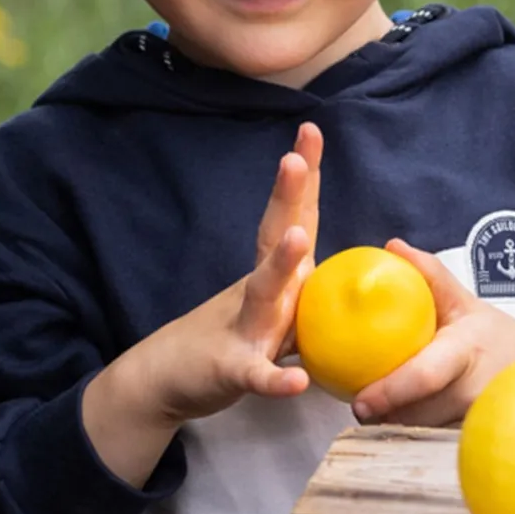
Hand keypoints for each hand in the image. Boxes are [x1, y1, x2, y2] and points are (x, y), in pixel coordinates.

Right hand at [83, 123, 322, 485]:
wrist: (163, 378)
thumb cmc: (227, 342)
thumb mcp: (272, 312)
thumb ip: (303, 291)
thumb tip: (351, 273)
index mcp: (272, 276)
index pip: (292, 218)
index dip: (304, 178)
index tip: (311, 130)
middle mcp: (258, 293)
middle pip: (275, 238)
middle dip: (287, 197)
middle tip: (295, 156)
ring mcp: (242, 329)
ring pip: (264, 296)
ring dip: (279, 267)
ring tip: (295, 238)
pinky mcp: (231, 370)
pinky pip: (256, 375)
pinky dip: (275, 379)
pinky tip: (296, 383)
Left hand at [351, 239, 514, 426]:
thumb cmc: (493, 335)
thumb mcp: (465, 302)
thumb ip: (430, 275)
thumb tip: (392, 247)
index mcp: (466, 353)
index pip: (424, 377)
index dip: (389, 392)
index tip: (360, 402)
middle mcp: (475, 391)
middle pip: (419, 414)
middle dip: (385, 416)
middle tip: (360, 406)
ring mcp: (481, 420)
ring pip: (427, 432)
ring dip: (399, 427)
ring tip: (378, 414)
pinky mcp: (483, 439)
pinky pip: (438, 441)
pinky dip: (418, 435)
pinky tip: (402, 424)